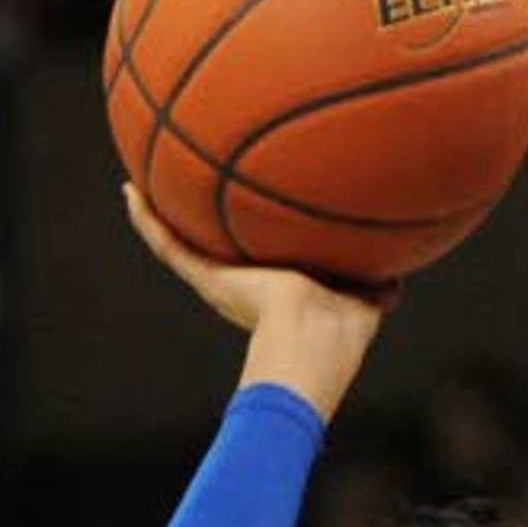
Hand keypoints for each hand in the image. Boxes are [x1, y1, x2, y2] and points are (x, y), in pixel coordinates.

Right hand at [122, 187, 391, 416]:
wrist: (312, 338)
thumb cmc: (342, 334)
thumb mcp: (364, 302)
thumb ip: (376, 289)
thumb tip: (398, 278)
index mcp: (274, 297)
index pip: (254, 268)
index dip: (246, 253)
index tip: (238, 228)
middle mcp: (239, 289)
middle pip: (210, 254)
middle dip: (199, 229)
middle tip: (182, 199)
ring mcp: (218, 283)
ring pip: (179, 245)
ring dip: (157, 218)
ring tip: (138, 188)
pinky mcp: (206, 278)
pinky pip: (168, 243)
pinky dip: (147, 218)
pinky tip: (130, 190)